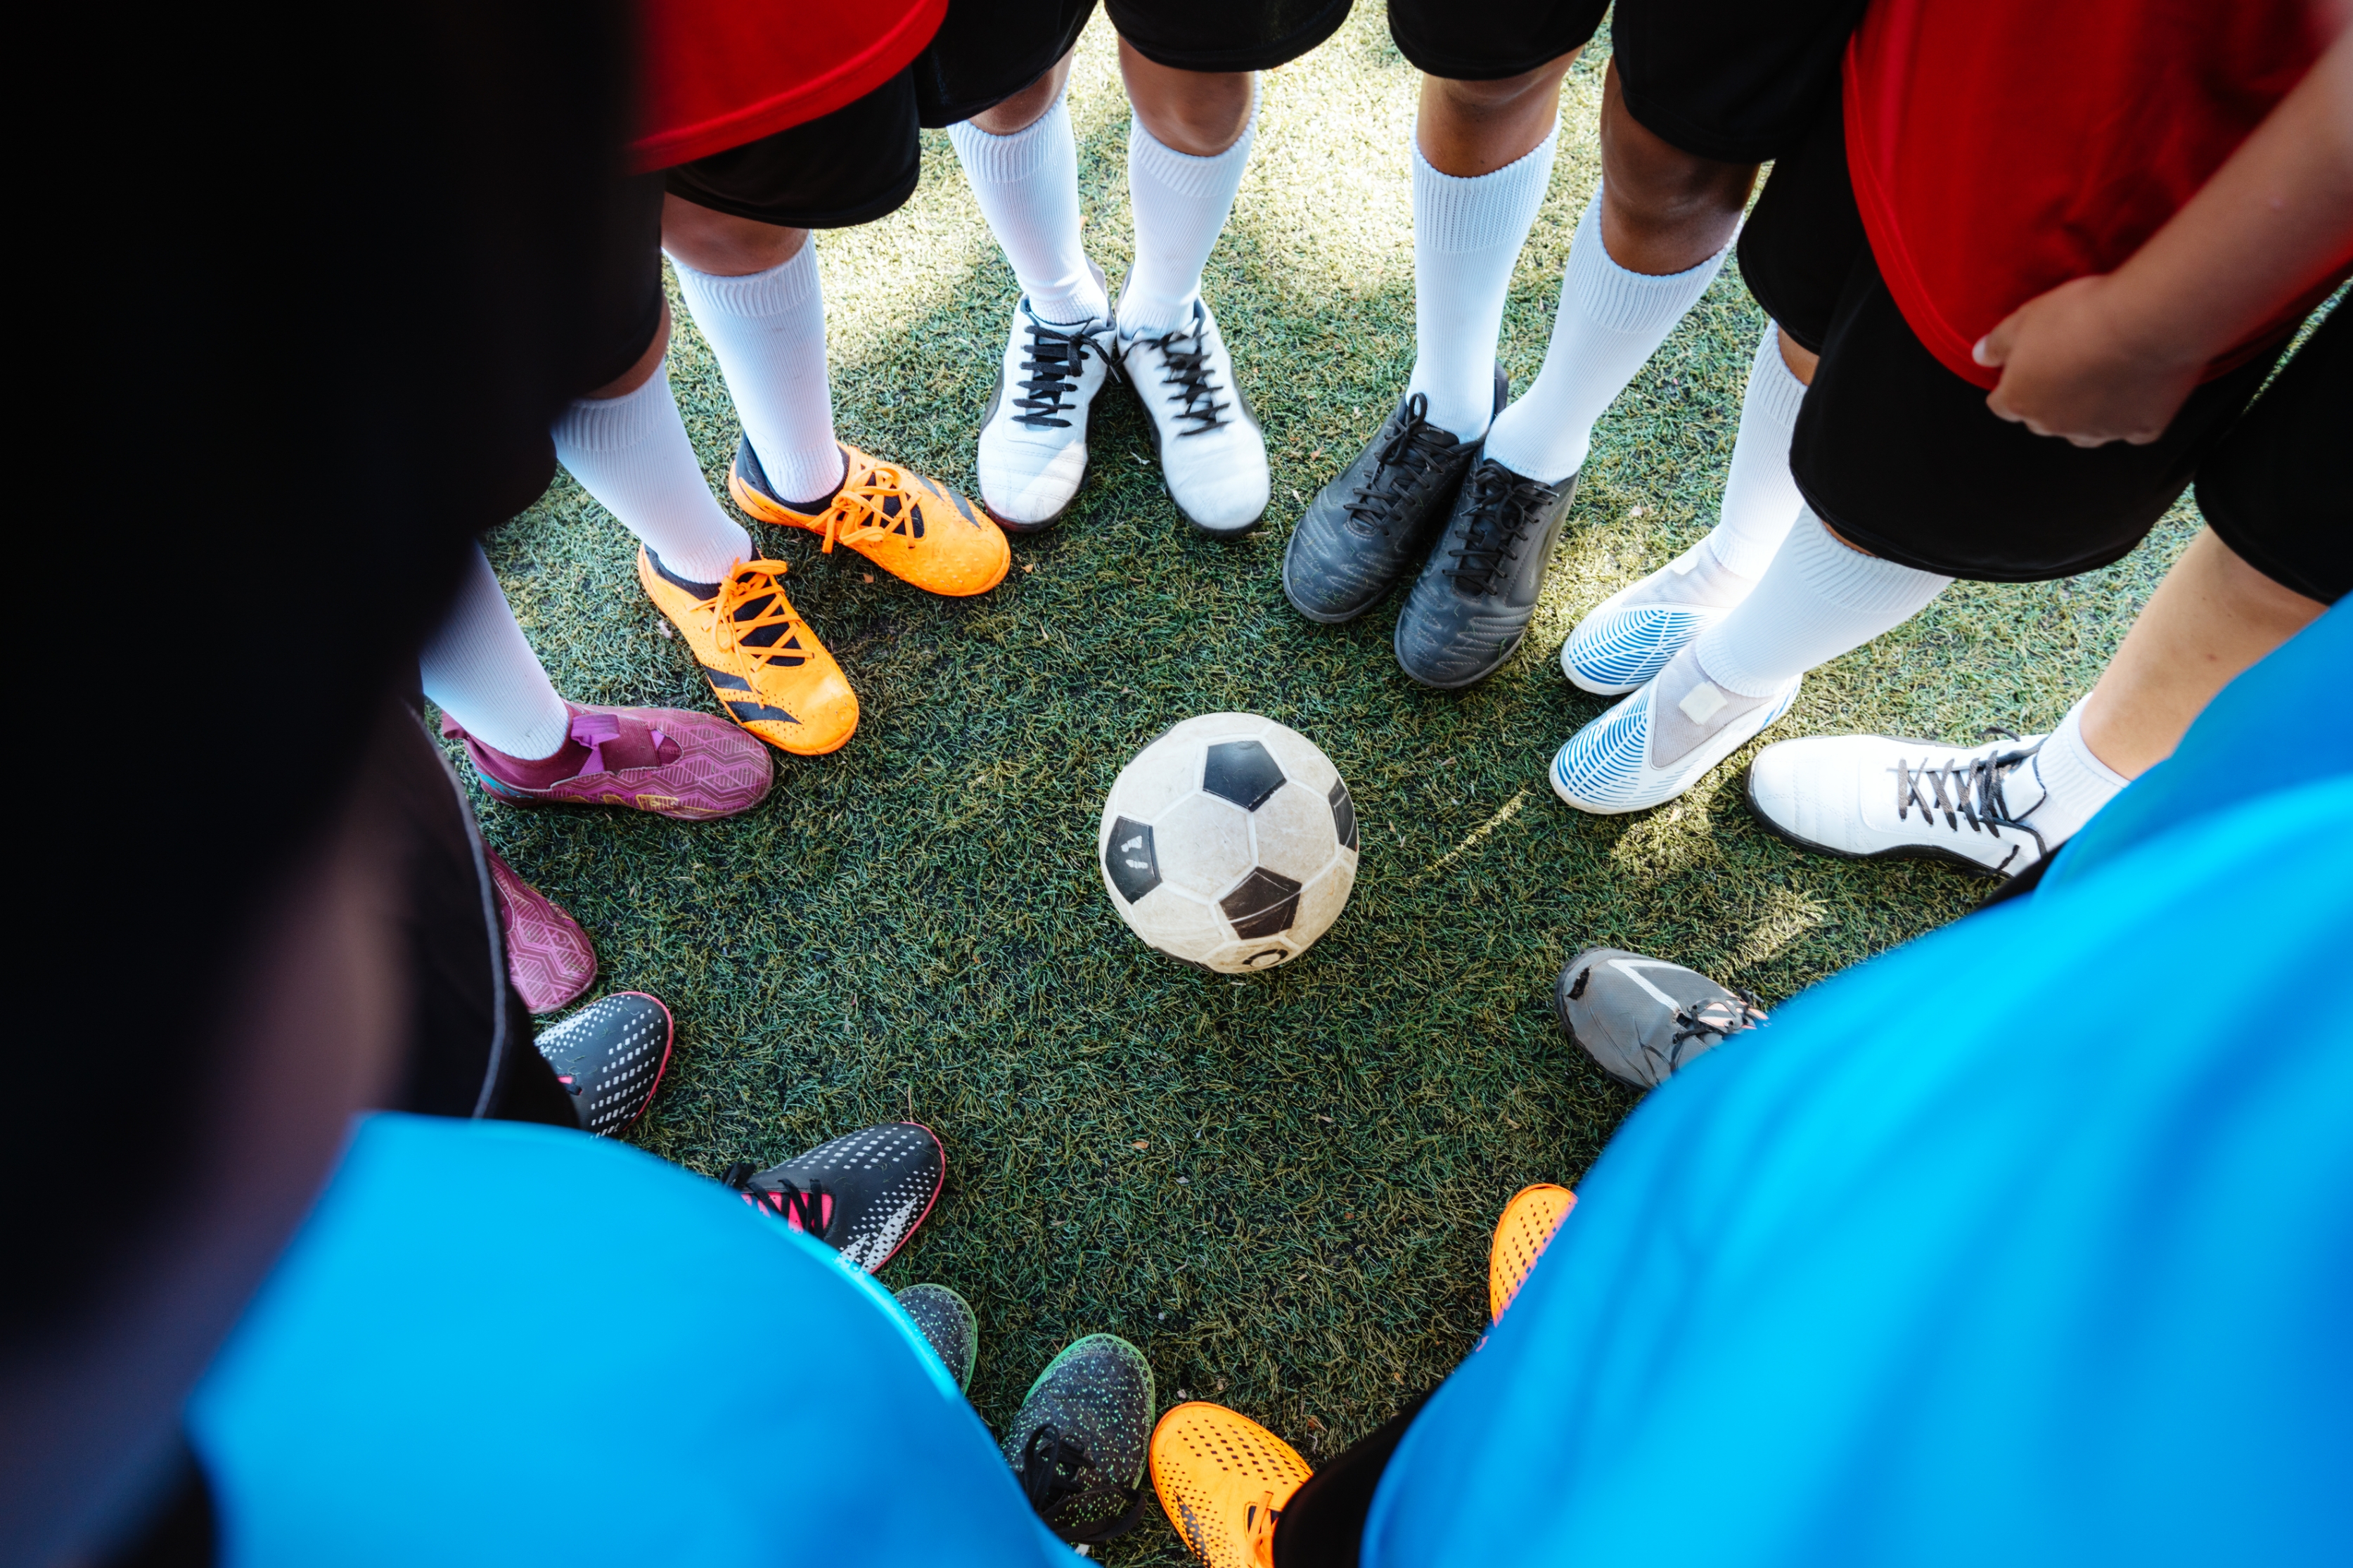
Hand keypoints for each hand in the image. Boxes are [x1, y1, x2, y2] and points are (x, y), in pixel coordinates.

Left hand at [1974, 275, 2205, 446]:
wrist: (2144, 320)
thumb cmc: (2082, 315)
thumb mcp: (2024, 318)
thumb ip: (1998, 342)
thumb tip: (1981, 355)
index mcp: (2020, 400)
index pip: (2003, 404)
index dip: (2012, 385)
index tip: (2024, 369)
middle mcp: (2055, 425)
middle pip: (2042, 420)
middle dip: (2049, 399)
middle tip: (2068, 364)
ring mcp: (2099, 431)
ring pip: (2084, 433)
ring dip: (2086, 414)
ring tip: (2100, 381)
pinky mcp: (2140, 429)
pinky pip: (2131, 430)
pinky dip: (2132, 414)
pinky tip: (2138, 389)